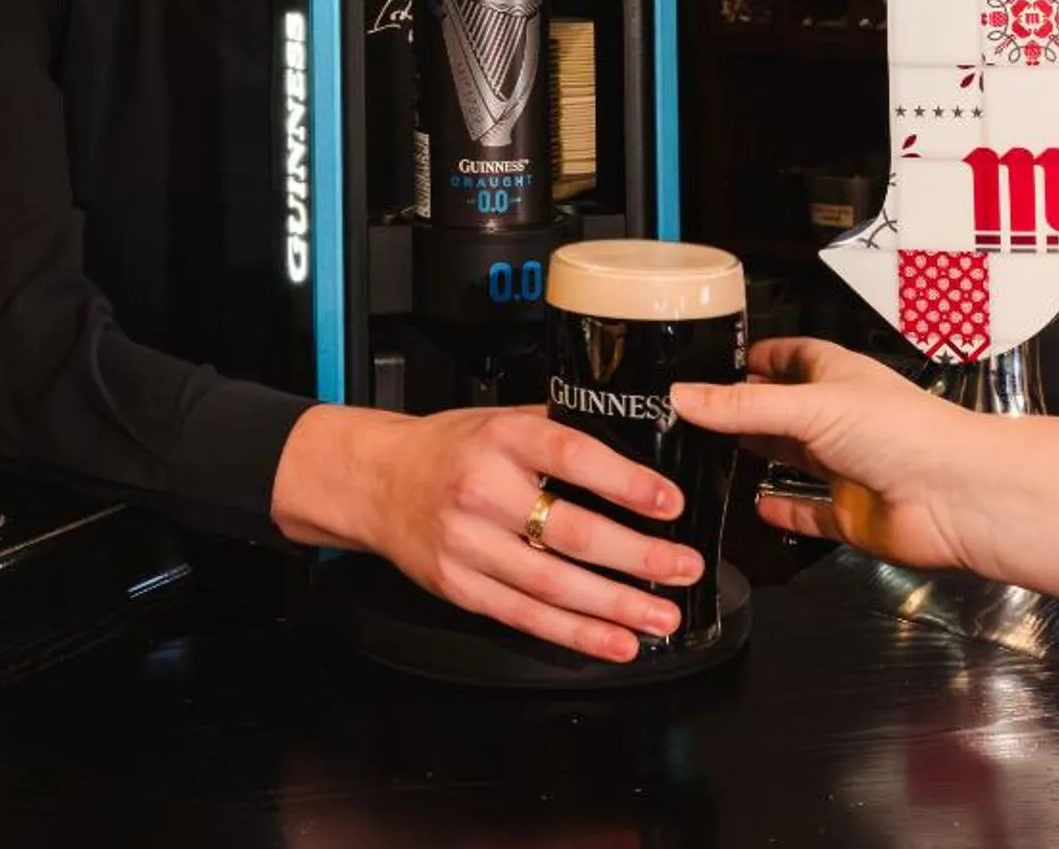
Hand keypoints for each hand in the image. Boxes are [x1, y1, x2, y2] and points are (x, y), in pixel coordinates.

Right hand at [272, 404, 702, 661]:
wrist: (374, 480)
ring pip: (553, 584)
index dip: (624, 482)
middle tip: (684, 567)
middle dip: (638, 556)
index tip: (668, 502)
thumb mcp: (501, 417)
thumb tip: (638, 442)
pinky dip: (575, 634)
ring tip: (661, 616)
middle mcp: (483, 490)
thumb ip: (561, 429)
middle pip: (570, 531)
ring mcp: (468, 544)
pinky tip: (614, 641)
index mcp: (501, 438)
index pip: (571, 456)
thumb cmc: (447, 448)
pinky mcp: (459, 587)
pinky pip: (526, 616)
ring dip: (616, 606)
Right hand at [673, 337, 981, 572]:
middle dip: (747, 410)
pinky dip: (786, 512)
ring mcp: (847, 469)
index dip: (758, 358)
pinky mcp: (852, 515)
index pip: (791, 358)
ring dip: (761, 458)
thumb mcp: (811, 406)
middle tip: (698, 412)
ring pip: (795, 460)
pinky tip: (759, 509)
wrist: (957, 497)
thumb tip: (684, 396)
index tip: (716, 361)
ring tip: (713, 455)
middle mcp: (842, 420)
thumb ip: (744, 407)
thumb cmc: (903, 433)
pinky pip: (811, 514)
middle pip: (785, 411)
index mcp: (838, 378)